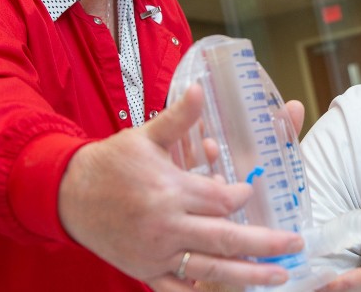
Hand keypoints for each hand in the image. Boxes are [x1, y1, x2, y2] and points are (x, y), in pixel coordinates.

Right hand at [58, 84, 305, 290]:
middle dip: (266, 243)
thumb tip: (201, 88)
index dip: (242, 197)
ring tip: (278, 275)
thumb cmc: (109, 163)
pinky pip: (177, 290)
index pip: (221, 200)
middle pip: (226, 239)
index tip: (250, 193)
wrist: (66, 194)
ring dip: (248, 275)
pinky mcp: (144, 271)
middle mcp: (166, 226)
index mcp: (169, 191)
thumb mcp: (144, 137)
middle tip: (295, 245)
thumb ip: (178, 119)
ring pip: (210, 269)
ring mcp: (155, 254)